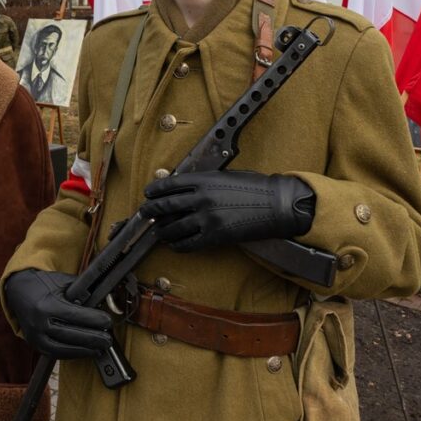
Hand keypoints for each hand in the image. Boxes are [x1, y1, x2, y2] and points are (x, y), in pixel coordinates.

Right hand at [4, 269, 112, 359]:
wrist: (18, 290)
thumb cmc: (44, 284)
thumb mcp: (62, 282)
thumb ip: (81, 292)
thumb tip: (102, 304)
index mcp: (46, 304)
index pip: (74, 315)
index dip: (93, 320)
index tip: (108, 322)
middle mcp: (39, 322)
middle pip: (70, 335)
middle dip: (92, 339)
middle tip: (108, 340)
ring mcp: (35, 335)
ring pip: (62, 349)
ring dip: (83, 351)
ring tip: (99, 349)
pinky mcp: (34, 343)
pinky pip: (54, 353)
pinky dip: (71, 354)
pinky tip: (84, 351)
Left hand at [141, 170, 315, 252]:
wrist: (275, 204)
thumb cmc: (254, 187)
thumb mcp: (225, 176)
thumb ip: (203, 182)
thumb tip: (182, 189)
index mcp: (203, 180)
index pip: (170, 185)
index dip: (155, 190)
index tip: (148, 194)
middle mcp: (201, 198)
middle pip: (166, 205)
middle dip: (151, 210)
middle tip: (144, 213)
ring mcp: (207, 218)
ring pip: (173, 227)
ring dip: (162, 231)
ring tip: (159, 232)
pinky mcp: (214, 236)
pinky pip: (188, 243)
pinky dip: (178, 245)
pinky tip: (175, 244)